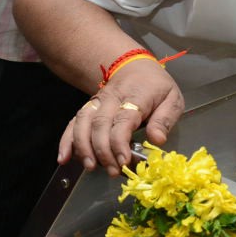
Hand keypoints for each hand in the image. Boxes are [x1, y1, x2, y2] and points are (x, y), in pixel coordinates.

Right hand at [58, 59, 183, 176]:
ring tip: (90, 166)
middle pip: (100, 125)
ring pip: (83, 123)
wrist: (134, 66)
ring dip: (83, 147)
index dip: (119, 143)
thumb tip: (157, 140)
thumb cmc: (155, 86)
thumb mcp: (172, 98)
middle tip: (112, 170)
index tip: (123, 161)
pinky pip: (73, 124)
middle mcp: (111, 99)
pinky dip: (66, 141)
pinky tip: (63, 158)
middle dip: (103, 151)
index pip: (123, 120)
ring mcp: (97, 103)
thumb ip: (165, 120)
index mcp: (135, 97)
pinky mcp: (88, 109)